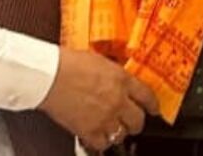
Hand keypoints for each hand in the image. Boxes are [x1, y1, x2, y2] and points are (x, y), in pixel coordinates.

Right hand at [38, 47, 157, 149]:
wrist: (49, 75)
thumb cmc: (67, 63)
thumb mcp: (98, 60)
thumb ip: (112, 73)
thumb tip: (117, 80)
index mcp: (121, 79)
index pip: (147, 96)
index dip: (152, 104)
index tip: (153, 109)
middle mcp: (117, 100)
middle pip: (138, 120)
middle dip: (136, 122)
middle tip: (132, 121)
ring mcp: (105, 117)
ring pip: (122, 134)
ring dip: (118, 131)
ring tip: (112, 127)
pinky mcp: (89, 130)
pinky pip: (103, 143)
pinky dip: (100, 141)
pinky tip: (97, 135)